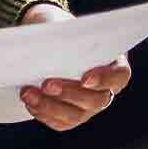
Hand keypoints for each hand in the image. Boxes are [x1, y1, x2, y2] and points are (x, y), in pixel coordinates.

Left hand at [18, 2, 130, 130]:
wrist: (49, 43)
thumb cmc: (61, 30)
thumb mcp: (64, 26)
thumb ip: (65, 36)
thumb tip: (49, 45)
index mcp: (114, 64)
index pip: (119, 75)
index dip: (104, 79)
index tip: (85, 78)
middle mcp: (106, 90)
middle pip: (96, 100)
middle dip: (69, 93)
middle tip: (47, 83)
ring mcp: (89, 107)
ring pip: (76, 115)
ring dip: (50, 105)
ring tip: (28, 92)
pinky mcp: (72, 117)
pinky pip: (61, 122)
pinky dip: (44, 113)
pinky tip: (30, 102)